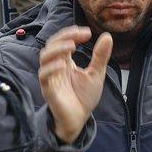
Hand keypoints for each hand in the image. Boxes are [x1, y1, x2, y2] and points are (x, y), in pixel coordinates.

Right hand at [39, 26, 111, 143]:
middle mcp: (56, 67)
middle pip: (51, 45)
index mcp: (66, 62)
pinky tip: (64, 64)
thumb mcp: (96, 74)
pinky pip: (44, 76)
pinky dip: (51, 68)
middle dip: (64, 37)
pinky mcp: (48, 90)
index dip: (72, 33)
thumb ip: (100, 56)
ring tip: (71, 46)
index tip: (87, 32)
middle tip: (79, 35)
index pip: (63, 41)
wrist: (79, 120)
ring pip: (45, 57)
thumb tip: (107, 36)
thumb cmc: (84, 97)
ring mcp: (51, 77)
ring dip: (57, 49)